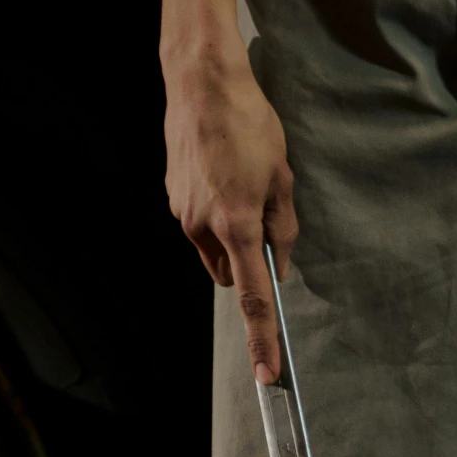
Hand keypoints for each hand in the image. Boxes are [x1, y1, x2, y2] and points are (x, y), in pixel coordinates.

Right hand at [156, 0, 296, 383]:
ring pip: (215, 250)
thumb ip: (284, 227)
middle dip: (247, 264)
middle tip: (266, 218)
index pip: (253, 297)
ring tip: (242, 184)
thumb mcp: (282, 175)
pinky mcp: (173, 199)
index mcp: (239, 223)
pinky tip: (222, 173)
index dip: (263, 338)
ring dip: (231, 238)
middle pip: (232, 274)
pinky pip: (199, 224)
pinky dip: (215, 215)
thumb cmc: (250, 124)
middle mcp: (205, 226)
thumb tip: (280, 266)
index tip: (269, 373)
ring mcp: (183, 213)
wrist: (200, 83)